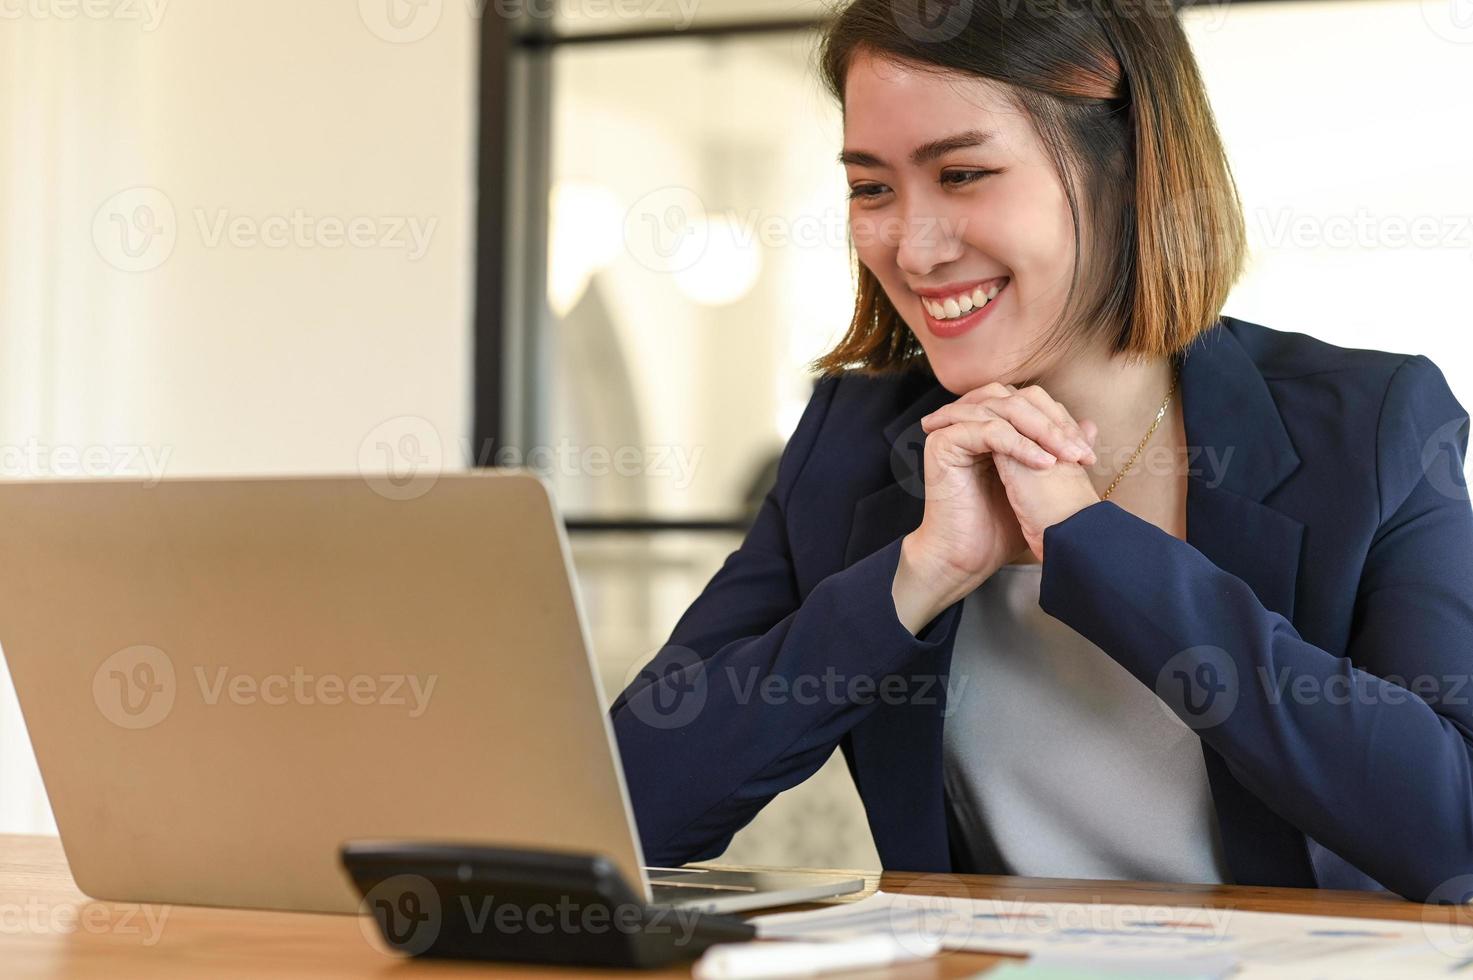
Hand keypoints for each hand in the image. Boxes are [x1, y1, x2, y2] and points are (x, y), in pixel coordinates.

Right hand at [901, 383, 1095, 605]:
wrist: (969, 556)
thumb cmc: (1001, 524)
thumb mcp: (1042, 480)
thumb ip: (1060, 449)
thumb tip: (1090, 424)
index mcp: (988, 425)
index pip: (1028, 402)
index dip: (1060, 420)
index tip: (1087, 454)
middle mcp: (968, 421)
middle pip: (1015, 397)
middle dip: (1052, 423)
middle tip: (1078, 453)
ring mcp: (953, 429)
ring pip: (1002, 408)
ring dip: (1040, 430)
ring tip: (1065, 457)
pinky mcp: (943, 443)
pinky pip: (988, 431)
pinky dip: (1018, 444)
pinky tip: (1042, 463)